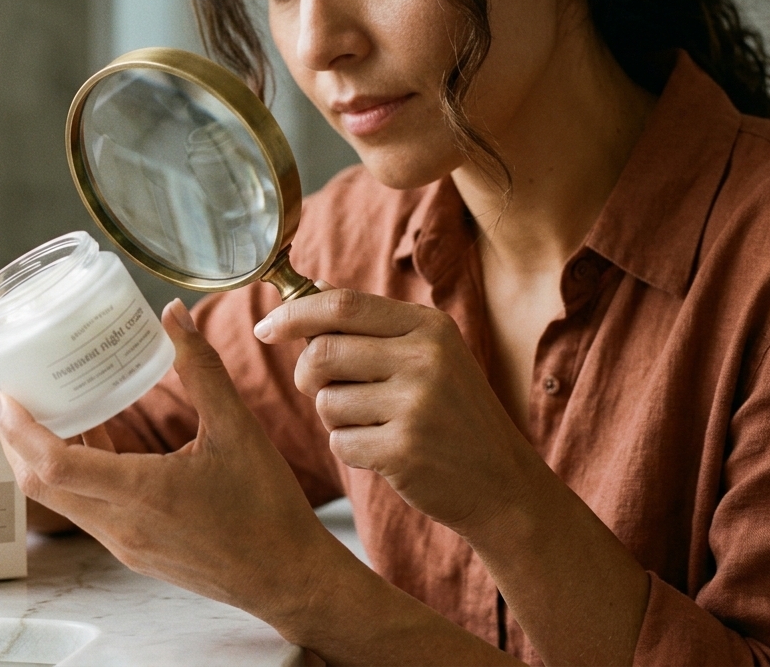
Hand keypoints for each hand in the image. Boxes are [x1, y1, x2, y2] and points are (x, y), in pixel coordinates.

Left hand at [0, 300, 362, 624]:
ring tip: (45, 412)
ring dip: (43, 458)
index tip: (1, 396)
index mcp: (141, 494)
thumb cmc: (267, 512)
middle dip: (13, 441)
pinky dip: (76, 474)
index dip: (17, 429)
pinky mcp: (134, 550)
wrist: (287, 578)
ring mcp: (125, 543)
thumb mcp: (238, 429)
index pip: (53, 464)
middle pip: (39, 485)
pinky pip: (87, 510)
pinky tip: (94, 440)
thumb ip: (201, 369)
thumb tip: (174, 316)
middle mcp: (121, 526)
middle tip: (8, 398)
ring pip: (61, 499)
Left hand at [254, 289, 540, 536]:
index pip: (342, 305)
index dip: (294, 314)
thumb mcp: (430, 355)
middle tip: (321, 388)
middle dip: (307, 374)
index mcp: (429, 327)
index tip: (265, 328)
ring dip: (335, 417)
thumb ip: (371, 323)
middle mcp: (425, 359)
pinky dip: (351, 449)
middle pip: (323, 352)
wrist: (503, 483)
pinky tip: (385, 452)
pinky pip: (340, 442)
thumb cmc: (454, 415)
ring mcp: (416, 405)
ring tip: (375, 424)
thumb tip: (313, 286)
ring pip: (326, 401)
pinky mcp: (404, 450)